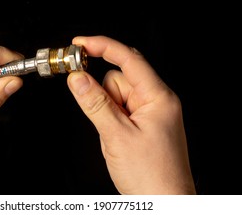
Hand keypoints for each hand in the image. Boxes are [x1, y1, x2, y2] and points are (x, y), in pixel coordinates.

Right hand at [67, 35, 195, 193]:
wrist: (164, 203)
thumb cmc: (152, 176)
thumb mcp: (117, 136)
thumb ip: (95, 103)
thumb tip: (77, 78)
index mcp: (158, 97)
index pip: (128, 59)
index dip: (103, 46)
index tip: (80, 43)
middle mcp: (156, 101)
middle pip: (119, 78)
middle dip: (102, 90)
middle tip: (90, 102)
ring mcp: (149, 113)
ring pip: (116, 95)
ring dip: (106, 109)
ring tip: (113, 135)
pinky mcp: (142, 124)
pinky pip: (119, 110)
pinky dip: (110, 118)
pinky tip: (115, 137)